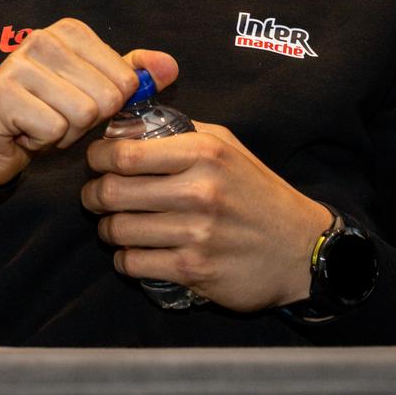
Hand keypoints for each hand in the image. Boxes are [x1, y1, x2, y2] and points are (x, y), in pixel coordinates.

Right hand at [0, 18, 177, 185]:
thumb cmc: (43, 111)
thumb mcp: (93, 90)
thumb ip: (131, 76)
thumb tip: (170, 66)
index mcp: (69, 31)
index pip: (124, 79)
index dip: (108, 104)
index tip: (79, 102)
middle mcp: (42, 39)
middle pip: (105, 98)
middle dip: (87, 122)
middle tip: (59, 117)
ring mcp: (18, 65)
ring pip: (81, 114)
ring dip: (66, 134)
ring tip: (42, 124)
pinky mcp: (2, 95)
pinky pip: (53, 130)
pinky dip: (43, 143)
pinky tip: (26, 133)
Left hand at [80, 121, 332, 310]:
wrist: (303, 250)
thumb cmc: (258, 193)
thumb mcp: (227, 147)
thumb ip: (180, 132)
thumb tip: (127, 125)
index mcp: (204, 154)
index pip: (124, 153)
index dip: (97, 158)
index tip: (96, 162)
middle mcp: (199, 191)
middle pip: (112, 192)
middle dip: (92, 195)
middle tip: (95, 197)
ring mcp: (197, 233)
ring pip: (118, 230)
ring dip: (107, 229)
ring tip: (115, 225)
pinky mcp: (195, 269)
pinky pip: (133, 263)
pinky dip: (123, 259)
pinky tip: (132, 253)